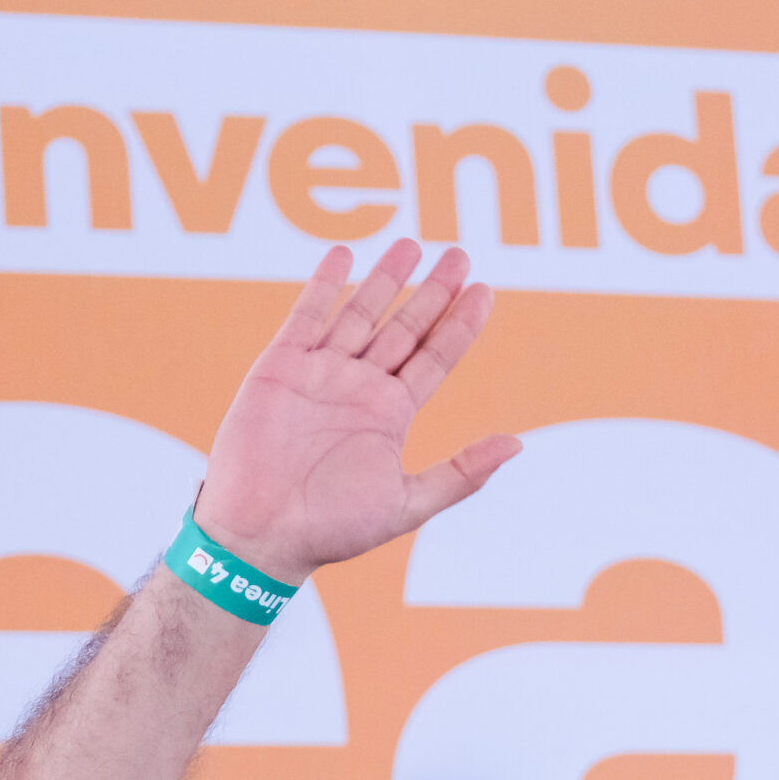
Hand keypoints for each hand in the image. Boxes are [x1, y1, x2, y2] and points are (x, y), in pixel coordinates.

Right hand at [194, 239, 520, 583]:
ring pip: (361, 313)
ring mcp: (320, 373)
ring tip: (411, 244)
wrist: (261, 535)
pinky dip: (324, 286)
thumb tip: (518, 445)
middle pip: (405, 327)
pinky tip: (345, 256)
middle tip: (459, 254)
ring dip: (386, 278)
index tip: (485, 290)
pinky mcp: (280, 367)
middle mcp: (359, 387)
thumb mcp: (407, 502)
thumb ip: (461, 472)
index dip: (460, 324)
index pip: (435, 357)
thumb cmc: (332, 530)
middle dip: (432, 291)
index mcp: (390, 415)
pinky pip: (306, 317)